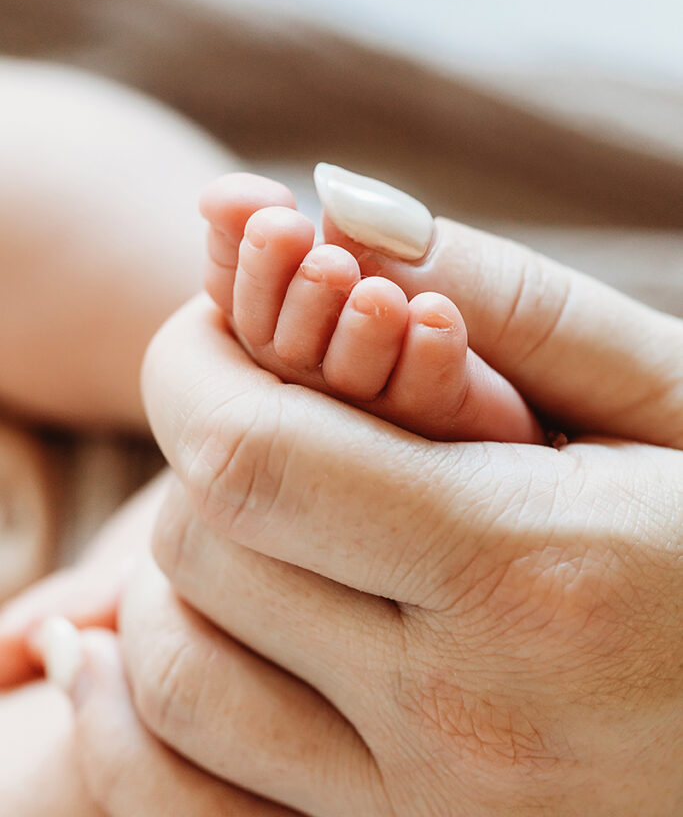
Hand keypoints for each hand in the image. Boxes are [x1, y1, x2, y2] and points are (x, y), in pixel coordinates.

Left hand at [72, 218, 682, 814]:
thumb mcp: (667, 401)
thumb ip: (507, 298)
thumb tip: (339, 204)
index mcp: (527, 572)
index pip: (251, 456)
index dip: (192, 369)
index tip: (209, 329)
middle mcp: (460, 717)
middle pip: (203, 550)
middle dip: (204, 451)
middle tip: (271, 409)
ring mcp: (428, 815)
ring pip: (177, 675)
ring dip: (186, 570)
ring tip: (266, 518)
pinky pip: (189, 798)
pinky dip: (161, 703)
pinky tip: (205, 637)